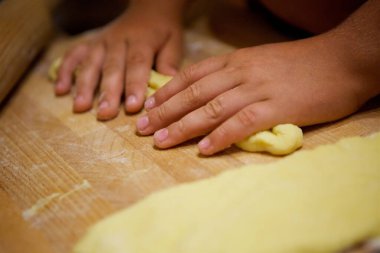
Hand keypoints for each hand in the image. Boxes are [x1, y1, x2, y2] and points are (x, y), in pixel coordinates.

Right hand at [55, 3, 182, 119]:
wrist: (148, 9)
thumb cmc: (163, 32)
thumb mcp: (173, 42)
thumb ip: (169, 61)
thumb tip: (169, 84)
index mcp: (142, 41)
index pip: (137, 64)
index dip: (134, 85)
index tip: (133, 107)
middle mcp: (118, 40)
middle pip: (112, 67)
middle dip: (108, 91)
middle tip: (105, 113)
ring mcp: (102, 41)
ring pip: (91, 63)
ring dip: (84, 85)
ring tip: (80, 107)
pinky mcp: (90, 43)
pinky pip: (74, 55)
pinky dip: (65, 71)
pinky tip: (60, 90)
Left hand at [136, 35, 372, 154]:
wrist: (340, 59)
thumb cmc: (301, 64)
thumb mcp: (260, 62)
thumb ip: (236, 75)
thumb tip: (212, 93)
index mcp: (235, 61)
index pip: (192, 76)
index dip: (167, 93)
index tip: (149, 109)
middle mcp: (240, 73)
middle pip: (194, 94)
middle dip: (165, 113)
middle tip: (143, 130)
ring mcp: (257, 89)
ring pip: (212, 108)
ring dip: (184, 126)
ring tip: (162, 142)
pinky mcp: (277, 107)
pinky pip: (242, 122)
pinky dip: (221, 136)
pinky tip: (204, 149)